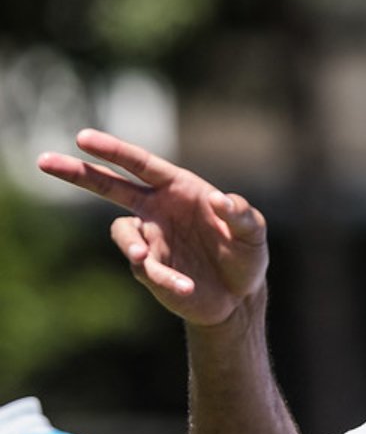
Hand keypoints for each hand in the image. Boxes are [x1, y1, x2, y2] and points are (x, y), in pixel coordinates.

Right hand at [37, 129, 267, 326]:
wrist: (240, 296)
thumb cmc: (246, 254)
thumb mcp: (253, 232)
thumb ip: (241, 214)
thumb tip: (222, 200)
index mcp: (179, 189)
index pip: (141, 164)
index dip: (114, 150)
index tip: (83, 138)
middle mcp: (157, 209)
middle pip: (110, 186)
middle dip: (78, 173)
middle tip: (44, 160)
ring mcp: (150, 239)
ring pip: (123, 234)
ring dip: (133, 246)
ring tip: (146, 260)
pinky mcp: (150, 269)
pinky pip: (148, 270)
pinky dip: (166, 278)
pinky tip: (186, 287)